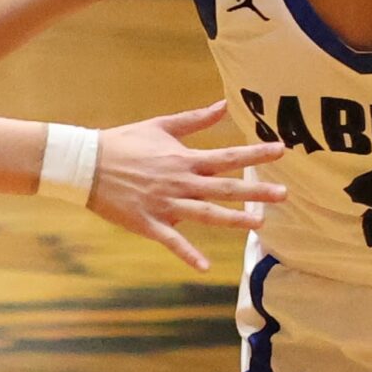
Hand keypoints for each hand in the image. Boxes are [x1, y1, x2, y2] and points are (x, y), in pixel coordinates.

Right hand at [83, 103, 286, 271]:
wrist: (87, 164)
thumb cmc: (124, 142)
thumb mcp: (161, 125)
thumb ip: (195, 120)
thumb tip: (223, 104)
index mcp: (184, 159)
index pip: (227, 156)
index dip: (255, 154)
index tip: (281, 151)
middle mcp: (179, 182)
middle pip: (224, 188)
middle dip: (256, 191)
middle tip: (285, 195)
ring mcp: (165, 204)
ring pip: (205, 214)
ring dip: (233, 220)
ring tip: (259, 223)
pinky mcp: (149, 223)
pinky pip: (172, 241)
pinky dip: (188, 254)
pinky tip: (205, 266)